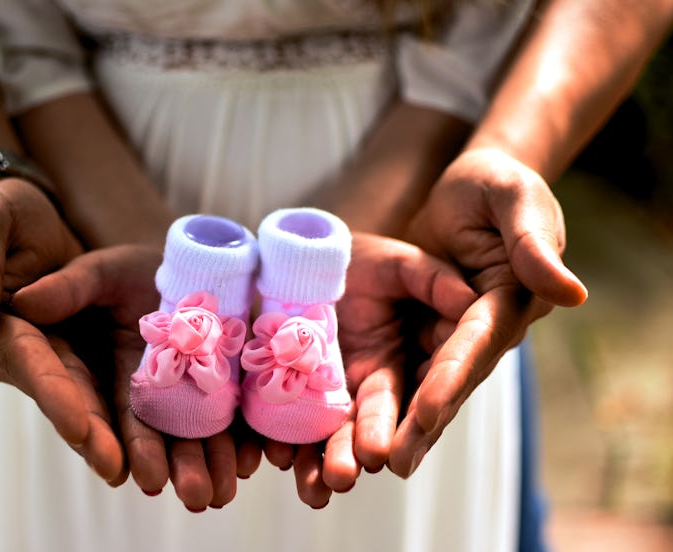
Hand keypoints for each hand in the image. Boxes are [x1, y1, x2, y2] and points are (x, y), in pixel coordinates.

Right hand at [0, 178, 130, 479]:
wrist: (34, 217)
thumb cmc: (3, 215)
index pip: (28, 364)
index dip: (54, 395)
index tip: (80, 426)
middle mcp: (27, 355)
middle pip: (64, 398)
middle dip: (93, 436)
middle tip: (121, 470)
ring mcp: (61, 361)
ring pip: (93, 405)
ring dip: (122, 441)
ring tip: (154, 475)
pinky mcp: (90, 358)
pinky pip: (116, 392)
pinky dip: (140, 419)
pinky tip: (168, 445)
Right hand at [10, 246, 263, 510]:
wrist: (184, 262)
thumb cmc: (129, 268)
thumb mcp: (97, 270)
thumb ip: (66, 288)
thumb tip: (23, 303)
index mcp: (80, 362)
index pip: (75, 397)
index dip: (84, 426)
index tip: (104, 458)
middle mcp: (121, 386)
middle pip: (130, 428)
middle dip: (147, 457)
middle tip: (156, 483)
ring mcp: (164, 390)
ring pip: (175, 431)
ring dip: (194, 460)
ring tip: (213, 492)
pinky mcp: (206, 383)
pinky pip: (218, 417)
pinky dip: (235, 439)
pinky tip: (250, 459)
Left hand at [261, 232, 478, 504]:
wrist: (313, 256)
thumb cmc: (371, 255)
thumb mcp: (403, 259)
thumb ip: (434, 278)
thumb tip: (469, 298)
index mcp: (435, 346)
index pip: (442, 379)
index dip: (432, 404)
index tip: (417, 426)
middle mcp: (398, 374)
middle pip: (393, 413)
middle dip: (376, 441)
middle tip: (362, 466)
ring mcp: (356, 384)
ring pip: (351, 426)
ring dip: (336, 455)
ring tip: (323, 485)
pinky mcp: (316, 388)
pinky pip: (307, 418)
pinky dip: (293, 440)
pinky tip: (277, 456)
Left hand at [385, 147, 587, 476]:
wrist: (467, 192)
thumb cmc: (497, 188)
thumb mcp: (515, 200)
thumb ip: (534, 244)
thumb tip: (570, 293)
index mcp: (505, 304)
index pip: (476, 346)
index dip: (452, 378)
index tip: (427, 411)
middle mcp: (477, 332)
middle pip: (445, 382)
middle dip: (419, 423)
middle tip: (390, 462)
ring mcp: (446, 339)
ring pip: (419, 390)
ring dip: (393, 427)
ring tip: (360, 464)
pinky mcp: (417, 336)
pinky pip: (396, 373)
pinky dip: (375, 404)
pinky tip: (346, 433)